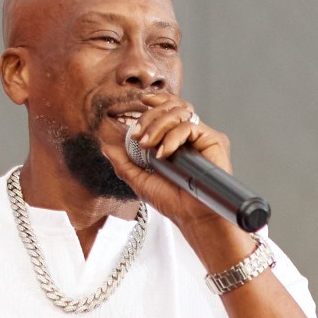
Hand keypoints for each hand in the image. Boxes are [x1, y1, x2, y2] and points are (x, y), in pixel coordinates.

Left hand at [112, 94, 252, 263]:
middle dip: (149, 118)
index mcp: (175, 139)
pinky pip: (189, 126)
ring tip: (148, 145)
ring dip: (158, 125)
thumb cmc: (172, 202)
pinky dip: (172, 136)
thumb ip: (123, 162)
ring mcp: (202, 136)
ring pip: (179, 112)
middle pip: (170, 107)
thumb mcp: (140, 180)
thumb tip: (105, 145)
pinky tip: (164, 153)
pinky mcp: (213, 140)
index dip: (155, 101)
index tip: (140, 101)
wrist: (192, 217)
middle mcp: (190, 135)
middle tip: (138, 137)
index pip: (167, 109)